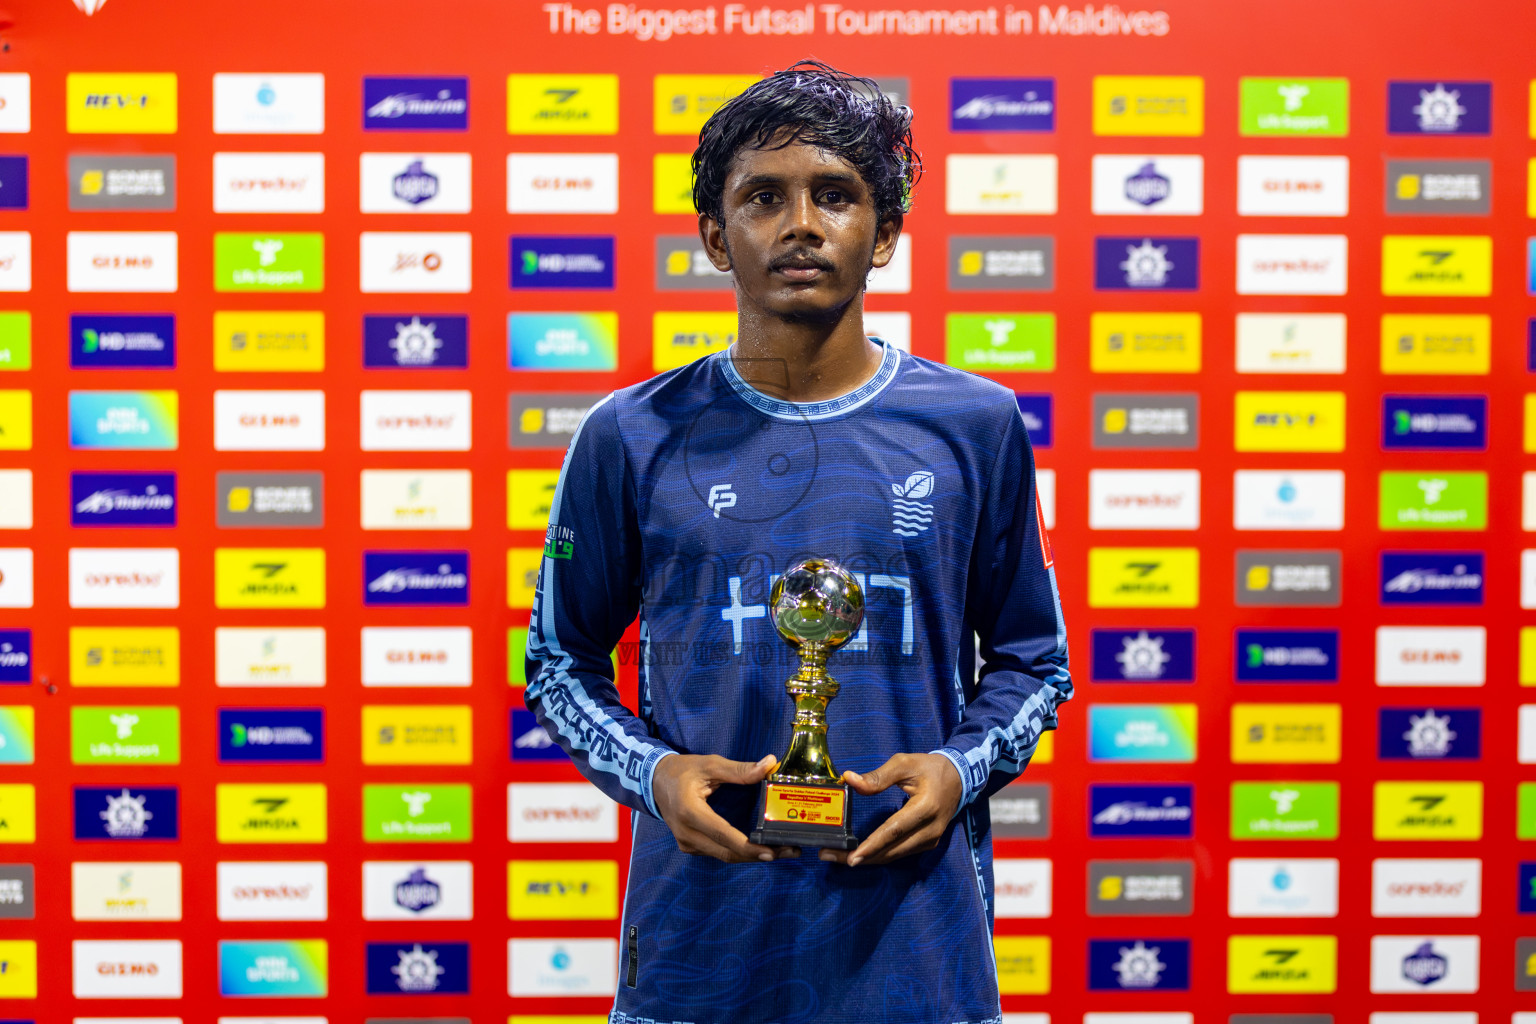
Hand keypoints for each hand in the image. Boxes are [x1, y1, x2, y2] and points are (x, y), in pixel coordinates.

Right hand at [652, 753, 800, 862]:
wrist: (655, 781)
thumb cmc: (684, 771)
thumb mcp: (710, 765)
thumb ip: (740, 769)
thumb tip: (769, 764)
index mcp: (689, 811)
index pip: (722, 834)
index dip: (748, 846)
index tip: (772, 851)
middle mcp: (686, 833)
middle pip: (726, 852)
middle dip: (758, 855)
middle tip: (788, 852)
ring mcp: (686, 843)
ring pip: (723, 856)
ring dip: (751, 856)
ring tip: (780, 851)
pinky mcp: (690, 846)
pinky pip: (717, 853)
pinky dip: (738, 852)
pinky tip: (758, 848)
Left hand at [820, 753, 962, 865]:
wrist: (959, 778)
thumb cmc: (929, 768)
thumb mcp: (904, 764)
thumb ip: (877, 776)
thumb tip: (849, 780)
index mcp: (925, 808)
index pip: (895, 830)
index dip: (872, 844)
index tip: (852, 856)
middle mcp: (930, 830)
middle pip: (892, 850)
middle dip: (861, 856)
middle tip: (831, 855)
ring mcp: (930, 840)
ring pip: (895, 855)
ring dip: (868, 858)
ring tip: (839, 857)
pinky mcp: (928, 843)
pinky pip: (900, 853)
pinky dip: (880, 855)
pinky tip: (861, 854)